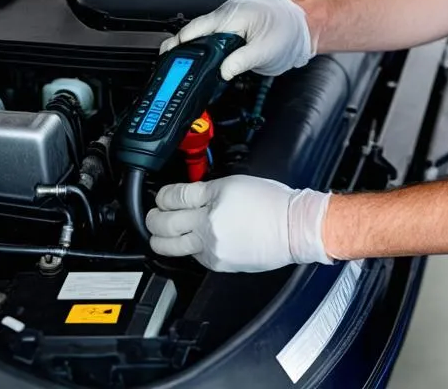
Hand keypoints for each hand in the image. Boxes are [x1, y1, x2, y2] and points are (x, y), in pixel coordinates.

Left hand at [145, 175, 333, 271]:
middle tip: (153, 216)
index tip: (161, 197)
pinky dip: (189, 249)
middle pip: (165, 222)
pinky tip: (193, 243)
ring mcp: (211, 246)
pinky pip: (194, 256)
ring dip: (160, 239)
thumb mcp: (238, 183)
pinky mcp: (218, 263)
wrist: (294, 228)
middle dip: (153, 218)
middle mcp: (209, 223)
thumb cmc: (274, 203)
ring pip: (171, 246)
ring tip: (160, 234)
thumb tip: (189, 199)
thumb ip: (209, 191)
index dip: (163, 196)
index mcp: (215, 196)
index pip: (175, 196)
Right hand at [159, 0, 314, 80]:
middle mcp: (229, 14)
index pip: (197, 29)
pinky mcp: (237, 27)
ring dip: (197, 48)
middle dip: (182, 47)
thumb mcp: (266, 51)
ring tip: (185, 67)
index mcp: (233, 16)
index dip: (179, 43)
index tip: (167, 55)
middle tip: (169, 65)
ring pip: (206, 34)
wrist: (306, 23)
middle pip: (197, 31)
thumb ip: (242, 61)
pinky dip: (209, 47)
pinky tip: (206, 60)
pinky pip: (216, 36)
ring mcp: (232, 20)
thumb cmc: (291, 30)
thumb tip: (223, 71)